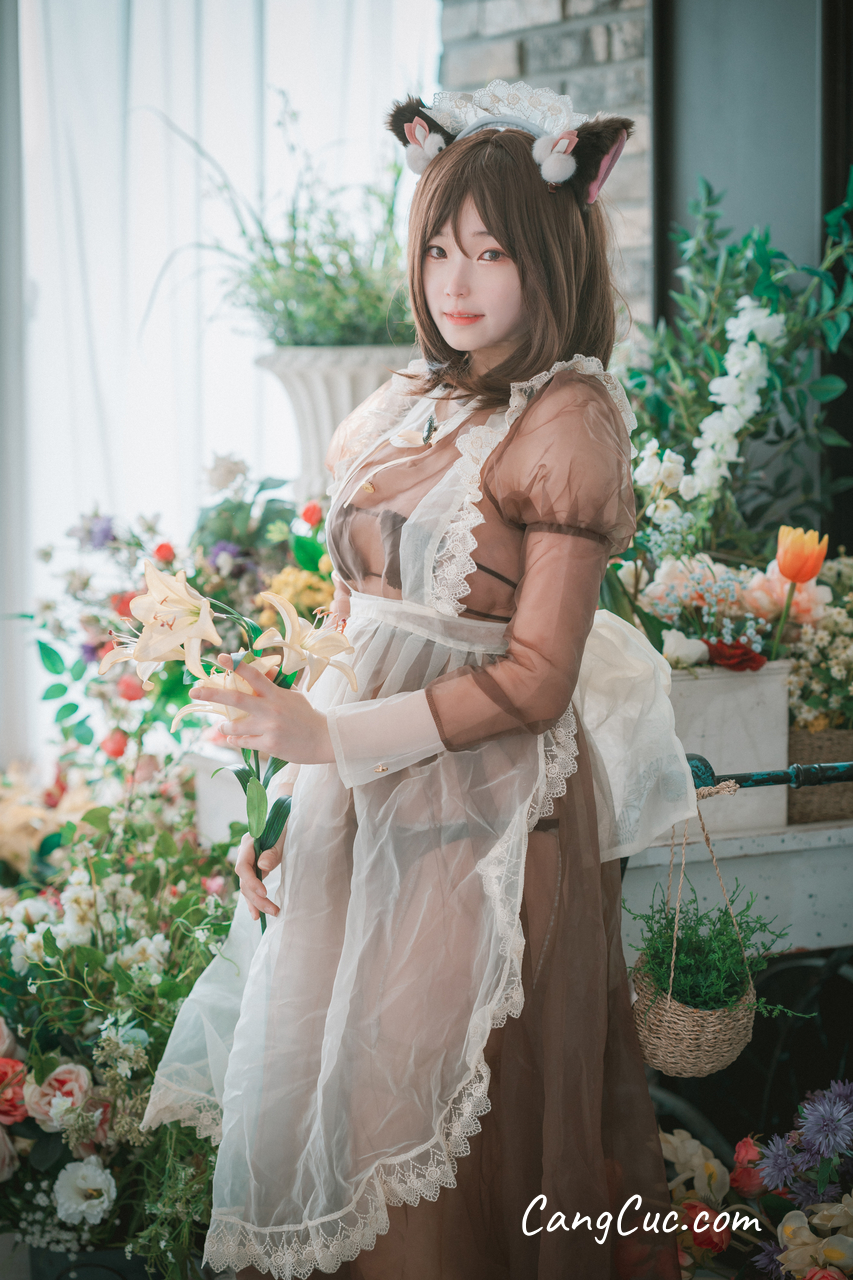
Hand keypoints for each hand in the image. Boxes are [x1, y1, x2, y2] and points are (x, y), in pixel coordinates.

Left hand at [190, 655, 334, 761]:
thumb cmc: (306, 715)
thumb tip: (261, 670)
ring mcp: (269, 728)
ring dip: (225, 726)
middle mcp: (271, 709)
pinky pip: (243, 742)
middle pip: (235, 699)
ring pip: (235, 726)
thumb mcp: (293, 695)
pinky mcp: (269, 745)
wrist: (324, 739)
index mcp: (276, 694)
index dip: (236, 666)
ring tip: (224, 725)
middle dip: (212, 693)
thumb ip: (275, 685)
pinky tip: (234, 739)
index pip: (254, 675)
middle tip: (193, 691)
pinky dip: (235, 740)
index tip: (221, 658)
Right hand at [234, 831, 282, 921]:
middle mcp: (244, 855)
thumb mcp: (282, 836)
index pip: (242, 867)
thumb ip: (273, 851)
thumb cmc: (285, 826)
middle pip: (244, 881)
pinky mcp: (254, 870)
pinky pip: (251, 888)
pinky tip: (256, 914)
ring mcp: (248, 863)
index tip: (265, 893)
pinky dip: (254, 901)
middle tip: (273, 910)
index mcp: (248, 843)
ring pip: (246, 888)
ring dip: (257, 902)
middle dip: (257, 898)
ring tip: (269, 914)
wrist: (286, 821)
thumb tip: (262, 866)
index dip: (251, 882)